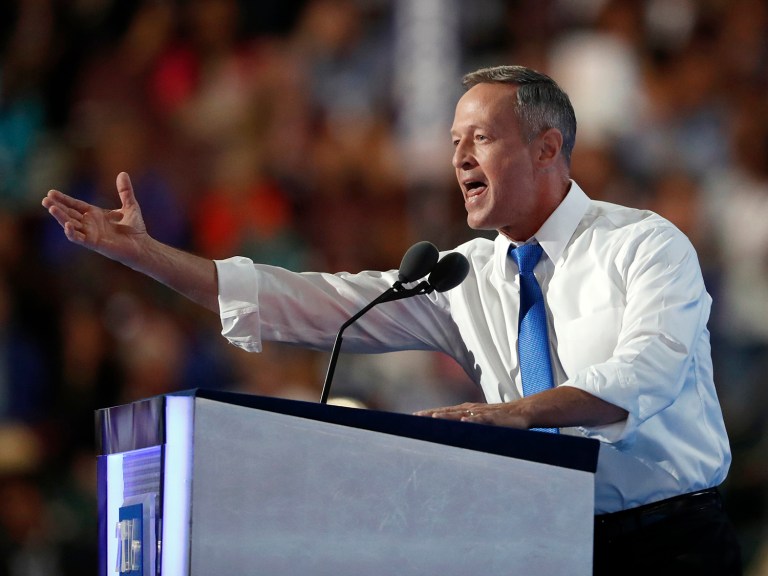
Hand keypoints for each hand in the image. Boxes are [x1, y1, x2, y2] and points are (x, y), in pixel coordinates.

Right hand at [42, 172, 148, 266]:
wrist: (142, 245)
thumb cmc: (135, 228)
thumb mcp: (130, 205)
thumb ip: (125, 191)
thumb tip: (123, 173)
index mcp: (95, 214)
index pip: (75, 205)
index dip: (63, 199)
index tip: (51, 192)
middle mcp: (89, 223)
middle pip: (69, 214)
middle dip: (57, 207)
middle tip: (44, 199)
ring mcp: (90, 234)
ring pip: (71, 225)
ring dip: (61, 218)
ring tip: (51, 208)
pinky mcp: (94, 243)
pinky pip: (79, 238)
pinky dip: (72, 233)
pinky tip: (68, 225)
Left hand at [415, 402, 530, 428]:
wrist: (520, 412)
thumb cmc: (498, 418)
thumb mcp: (478, 420)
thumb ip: (465, 423)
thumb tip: (451, 430)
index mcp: (465, 410)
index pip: (444, 411)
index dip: (429, 414)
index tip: (413, 416)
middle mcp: (470, 410)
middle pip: (447, 411)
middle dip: (431, 414)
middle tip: (416, 417)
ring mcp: (481, 413)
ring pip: (461, 414)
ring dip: (447, 416)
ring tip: (434, 417)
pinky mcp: (493, 418)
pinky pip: (482, 419)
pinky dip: (473, 420)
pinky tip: (464, 421)